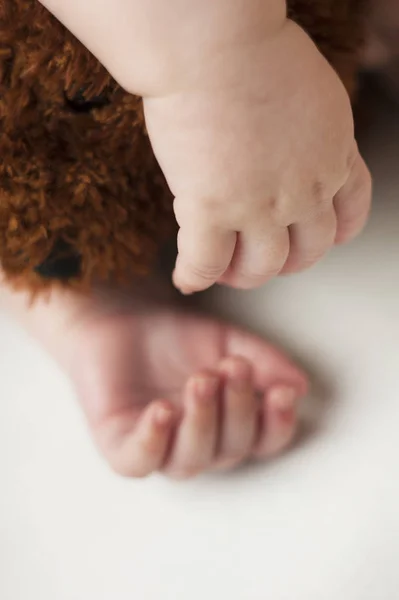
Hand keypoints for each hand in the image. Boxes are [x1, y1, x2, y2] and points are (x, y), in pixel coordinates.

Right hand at [144, 21, 371, 292]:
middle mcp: (305, 190)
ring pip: (260, 267)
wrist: (216, 45)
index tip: (316, 240)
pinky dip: (194, 277)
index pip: (350, 214)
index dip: (332, 235)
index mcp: (334, 156)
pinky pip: (205, 264)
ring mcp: (260, 207)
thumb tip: (288, 146)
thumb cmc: (256, 52)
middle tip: (260, 259)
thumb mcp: (314, 94)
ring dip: (242, 276)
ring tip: (222, 270)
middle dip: (285, 263)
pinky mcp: (211, 211)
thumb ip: (311, 133)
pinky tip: (185, 279)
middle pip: (307, 251)